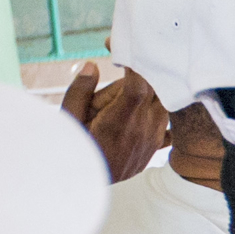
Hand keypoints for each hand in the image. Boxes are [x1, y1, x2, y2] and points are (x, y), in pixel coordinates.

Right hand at [60, 61, 167, 182]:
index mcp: (122, 118)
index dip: (134, 62)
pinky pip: (166, 122)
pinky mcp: (156, 145)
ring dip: (146, 93)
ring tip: (116, 103)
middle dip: (137, 73)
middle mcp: (144, 127)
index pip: (140, 82)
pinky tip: (140, 111)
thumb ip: (80, 90)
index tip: (119, 47)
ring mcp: (154, 137)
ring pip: (161, 100)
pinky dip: (157, 112)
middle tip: (117, 66)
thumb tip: (92, 65)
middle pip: (153, 86)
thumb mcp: (68, 119)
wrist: (86, 186)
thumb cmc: (75, 151)